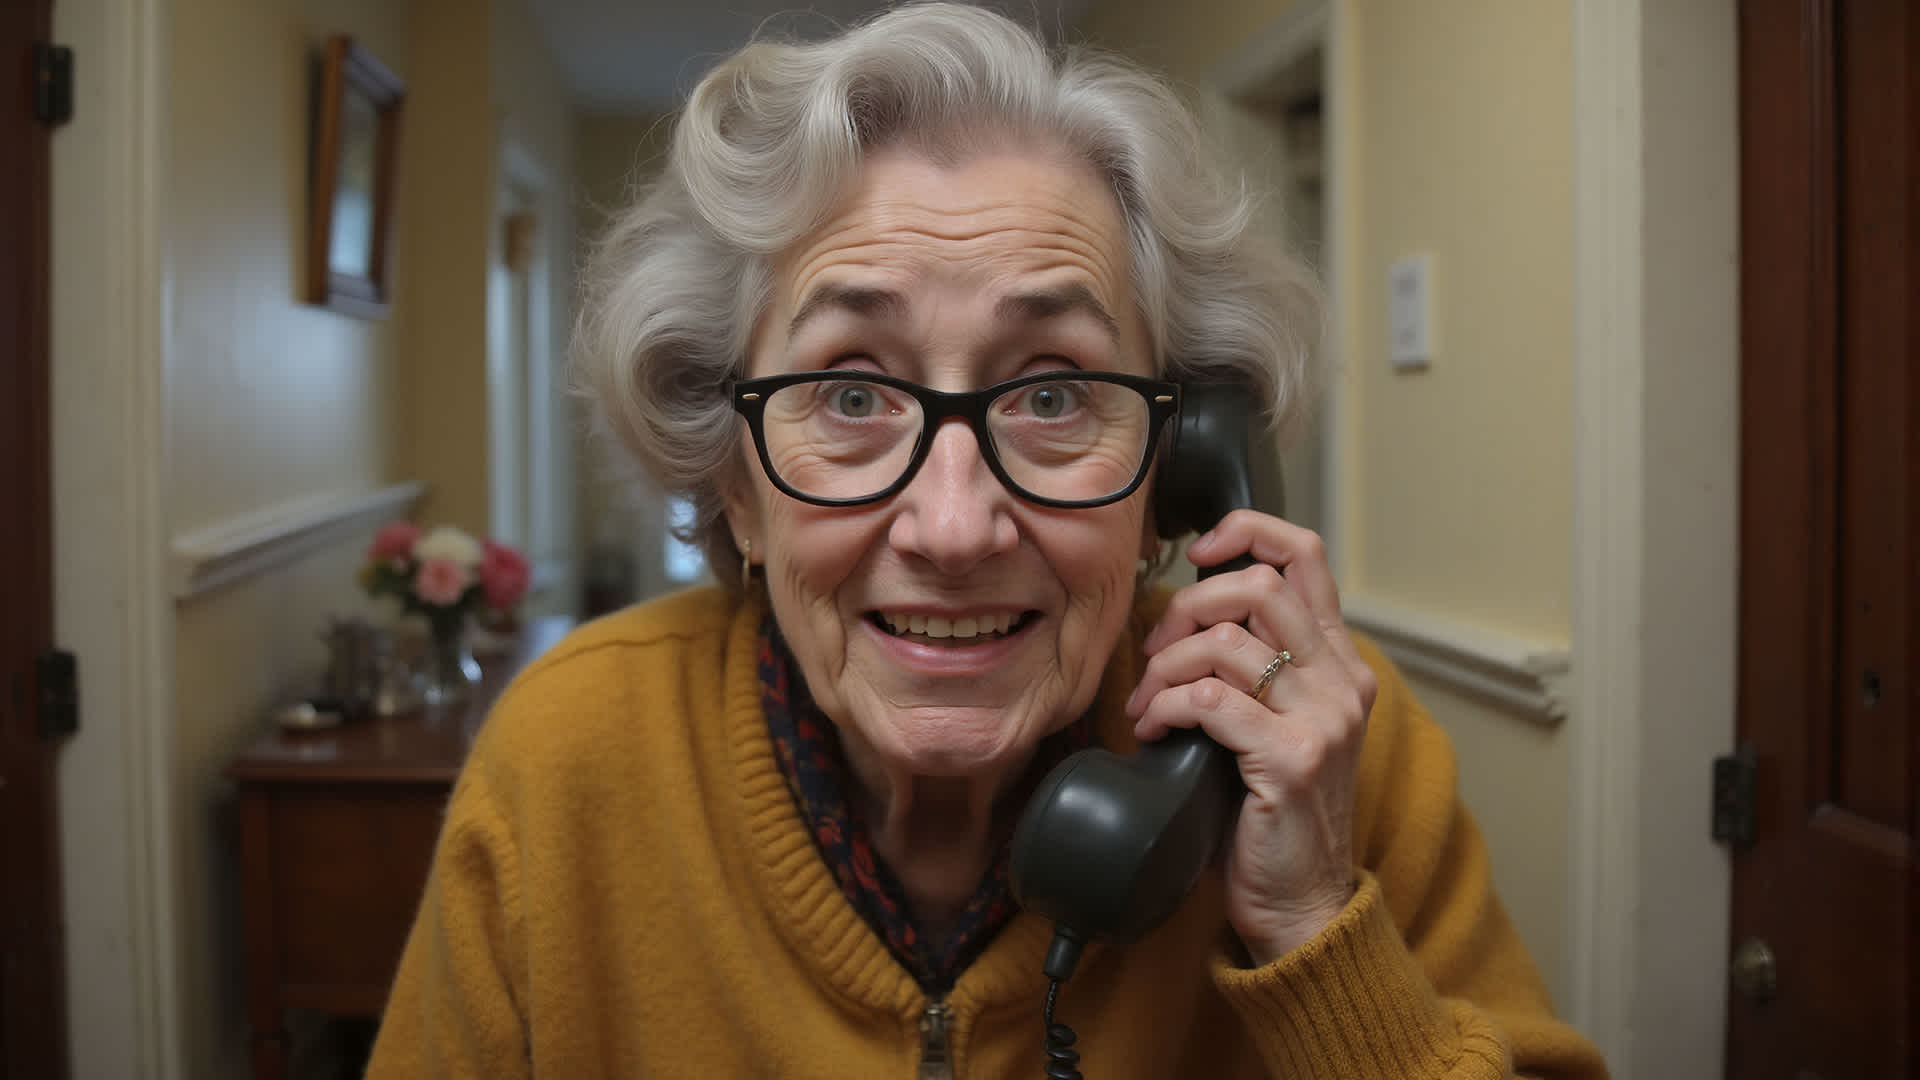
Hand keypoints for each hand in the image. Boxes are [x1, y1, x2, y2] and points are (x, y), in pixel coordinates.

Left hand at [1123, 510, 1375, 965]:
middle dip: (1187, 607)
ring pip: (1226, 640)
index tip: (1199, 551)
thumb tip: (1183, 620)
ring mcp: (1323, 720)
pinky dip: (1165, 707)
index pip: (1306, 557)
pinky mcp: (1293, 759)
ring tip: (1146, 702)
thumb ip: (1254, 670)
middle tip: (1156, 652)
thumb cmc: (1271, 816)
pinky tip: (1154, 731)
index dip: (1247, 533)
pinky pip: (1209, 701)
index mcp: (1340, 665)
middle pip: (1258, 587)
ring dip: (1165, 666)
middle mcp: (1342, 683)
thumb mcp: (1274, 725)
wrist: (1302, 903)